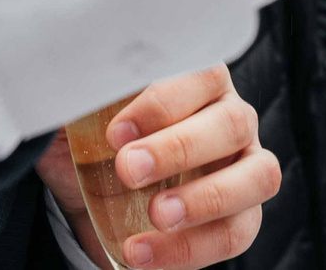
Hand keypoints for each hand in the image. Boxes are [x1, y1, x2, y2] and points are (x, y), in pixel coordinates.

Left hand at [36, 67, 275, 269]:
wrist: (84, 191)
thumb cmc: (88, 134)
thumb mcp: (76, 105)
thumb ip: (80, 88)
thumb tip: (67, 77)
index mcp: (196, 76)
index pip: (200, 73)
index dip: (162, 103)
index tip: (116, 134)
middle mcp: (230, 115)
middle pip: (232, 122)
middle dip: (180, 148)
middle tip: (130, 171)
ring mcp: (244, 166)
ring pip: (258, 176)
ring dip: (206, 199)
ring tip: (156, 216)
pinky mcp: (241, 216)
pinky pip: (235, 234)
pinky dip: (190, 248)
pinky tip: (142, 253)